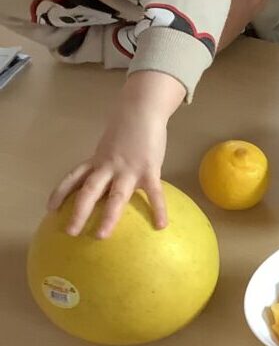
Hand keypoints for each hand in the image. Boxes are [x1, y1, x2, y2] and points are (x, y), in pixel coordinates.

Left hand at [48, 71, 184, 237]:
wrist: (142, 110)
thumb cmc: (129, 127)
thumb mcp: (111, 145)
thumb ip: (108, 161)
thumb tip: (108, 180)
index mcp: (98, 160)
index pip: (74, 177)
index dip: (61, 192)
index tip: (50, 209)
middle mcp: (108, 166)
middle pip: (88, 191)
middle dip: (78, 212)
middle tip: (70, 232)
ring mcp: (128, 169)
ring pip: (114, 196)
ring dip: (107, 216)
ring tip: (101, 235)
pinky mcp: (149, 169)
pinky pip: (154, 193)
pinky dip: (158, 209)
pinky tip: (161, 225)